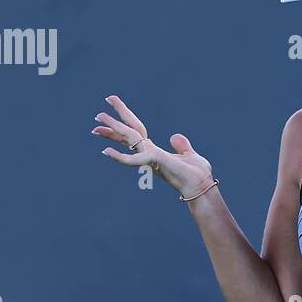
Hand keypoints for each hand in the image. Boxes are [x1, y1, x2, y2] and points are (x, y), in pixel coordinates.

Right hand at [93, 94, 214, 198]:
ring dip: (112, 129)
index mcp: (155, 152)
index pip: (136, 132)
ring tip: (98, 118)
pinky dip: (119, 157)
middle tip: (97, 114)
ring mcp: (150, 158)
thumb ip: (181, 146)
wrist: (203, 188)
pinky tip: (105, 151)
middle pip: (128, 134)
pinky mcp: (155, 161)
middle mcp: (148, 154)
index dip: (125, 121)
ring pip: (128, 139)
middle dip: (114, 123)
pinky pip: (133, 159)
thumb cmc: (198, 176)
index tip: (115, 113)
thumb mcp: (190, 155)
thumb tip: (174, 136)